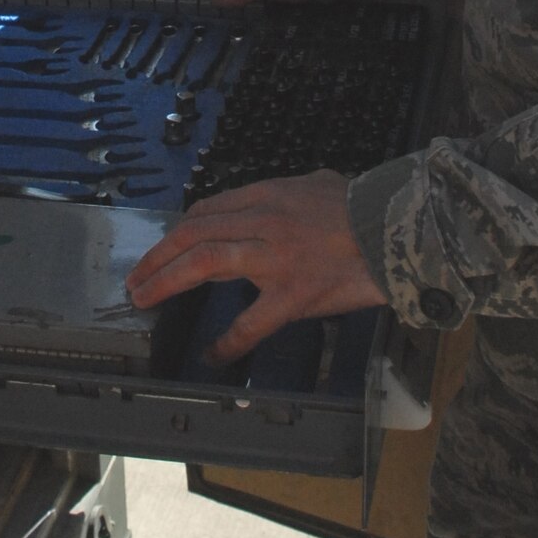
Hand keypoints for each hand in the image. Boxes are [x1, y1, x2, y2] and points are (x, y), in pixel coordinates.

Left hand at [126, 170, 386, 363]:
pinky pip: (252, 322)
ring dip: (167, 280)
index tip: (166, 246)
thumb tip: (291, 194)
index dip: (178, 231)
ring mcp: (274, 258)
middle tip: (137, 277)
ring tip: (145, 298)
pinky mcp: (294, 293)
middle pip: (192, 234)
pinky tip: (214, 354)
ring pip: (205, 263)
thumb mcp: (321, 182)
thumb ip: (297, 190)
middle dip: (157, 256)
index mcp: (268, 195)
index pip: (206, 210)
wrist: (400, 227)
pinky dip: (229, 340)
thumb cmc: (366, 204)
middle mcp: (263, 221)